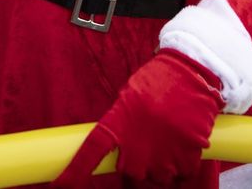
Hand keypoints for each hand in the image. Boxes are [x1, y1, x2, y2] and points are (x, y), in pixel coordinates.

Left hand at [53, 49, 222, 187]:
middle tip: (148, 143)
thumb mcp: (130, 98)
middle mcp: (136, 148)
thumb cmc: (160, 80)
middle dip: (137, 165)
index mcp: (118, 125)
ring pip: (157, 179)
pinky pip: (180, 175)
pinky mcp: (186, 160)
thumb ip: (122, 125)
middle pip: (131, 175)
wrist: (193, 74)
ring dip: (161, 166)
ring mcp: (161, 158)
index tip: (59, 186)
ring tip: (168, 139)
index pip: (90, 153)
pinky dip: (182, 165)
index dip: (74, 173)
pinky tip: (183, 144)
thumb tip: (122, 146)